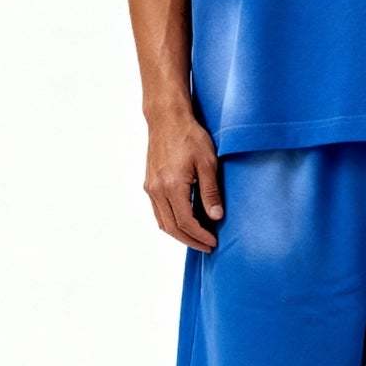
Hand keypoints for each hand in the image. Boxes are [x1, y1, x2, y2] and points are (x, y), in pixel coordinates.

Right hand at [143, 110, 223, 251]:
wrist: (167, 119)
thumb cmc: (189, 136)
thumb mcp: (208, 162)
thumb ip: (211, 191)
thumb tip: (216, 216)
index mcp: (172, 186)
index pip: (185, 222)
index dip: (200, 236)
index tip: (213, 242)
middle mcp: (157, 190)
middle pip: (171, 228)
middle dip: (190, 240)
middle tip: (206, 246)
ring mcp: (150, 187)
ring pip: (162, 222)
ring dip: (179, 234)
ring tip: (197, 238)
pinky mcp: (149, 183)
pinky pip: (158, 211)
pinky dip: (170, 222)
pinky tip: (184, 222)